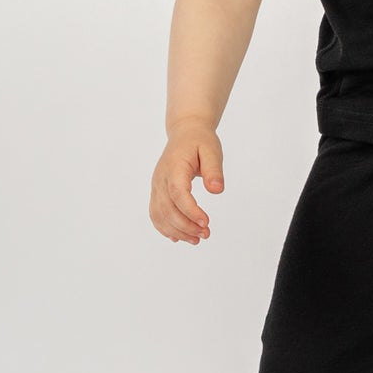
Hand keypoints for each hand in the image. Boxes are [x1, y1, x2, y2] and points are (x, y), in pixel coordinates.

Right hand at [150, 126, 224, 244]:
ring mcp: (156, 186)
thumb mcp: (212, 150)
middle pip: (167, 208)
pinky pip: (156, 214)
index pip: (178, 193)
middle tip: (206, 234)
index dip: (190, 211)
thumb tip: (216, 190)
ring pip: (159, 215)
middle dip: (186, 225)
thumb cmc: (200, 141)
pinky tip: (180, 237)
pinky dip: (165, 228)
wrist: (185, 133)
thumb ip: (214, 169)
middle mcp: (161, 178)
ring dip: (176, 231)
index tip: (206, 223)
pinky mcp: (157, 192)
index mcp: (174, 167)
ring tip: (197, 239)